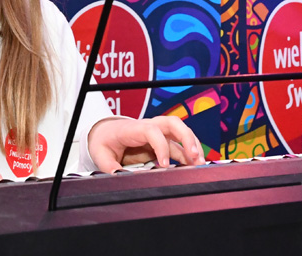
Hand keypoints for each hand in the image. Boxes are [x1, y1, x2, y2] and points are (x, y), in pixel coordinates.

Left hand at [87, 116, 205, 172]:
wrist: (105, 132)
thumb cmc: (104, 141)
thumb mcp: (101, 154)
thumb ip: (110, 167)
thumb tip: (122, 178)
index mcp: (132, 128)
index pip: (151, 130)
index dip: (161, 145)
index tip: (164, 164)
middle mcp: (148, 127)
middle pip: (172, 123)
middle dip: (186, 137)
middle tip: (194, 156)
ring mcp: (157, 132)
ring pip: (180, 131)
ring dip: (193, 145)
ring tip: (200, 164)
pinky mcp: (162, 141)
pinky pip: (179, 144)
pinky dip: (189, 153)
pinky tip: (195, 166)